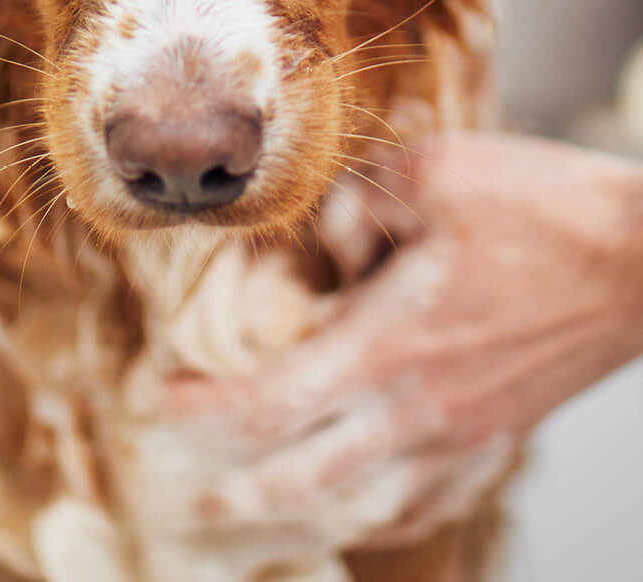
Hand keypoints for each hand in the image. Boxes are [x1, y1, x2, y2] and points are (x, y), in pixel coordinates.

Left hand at [163, 132, 642, 548]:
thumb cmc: (541, 209)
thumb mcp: (430, 171)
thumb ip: (353, 202)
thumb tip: (321, 241)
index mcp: (390, 346)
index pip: (268, 399)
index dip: (203, 408)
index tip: (155, 400)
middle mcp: (419, 408)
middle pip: (304, 478)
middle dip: (235, 497)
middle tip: (183, 504)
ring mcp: (464, 433)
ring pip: (363, 506)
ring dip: (298, 518)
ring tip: (255, 525)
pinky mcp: (499, 433)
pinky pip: (426, 501)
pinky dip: (377, 516)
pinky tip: (357, 515)